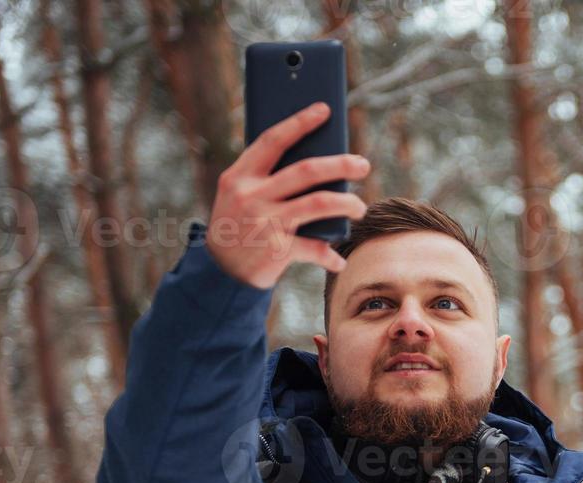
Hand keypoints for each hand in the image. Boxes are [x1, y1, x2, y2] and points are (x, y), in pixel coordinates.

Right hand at [205, 101, 370, 288]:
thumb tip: (319, 162)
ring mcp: (265, 222)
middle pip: (306, 170)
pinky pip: (315, 248)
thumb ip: (267, 177)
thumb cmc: (239, 225)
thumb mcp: (239, 195)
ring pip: (319, 203)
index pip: (273, 141)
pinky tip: (339, 260)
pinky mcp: (277, 250)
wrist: (220, 272)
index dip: (299, 123)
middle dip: (340, 165)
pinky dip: (330, 255)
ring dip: (347, 204)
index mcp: (240, 176)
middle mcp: (252, 196)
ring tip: (359, 207)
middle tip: (363, 164)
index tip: (324, 110)